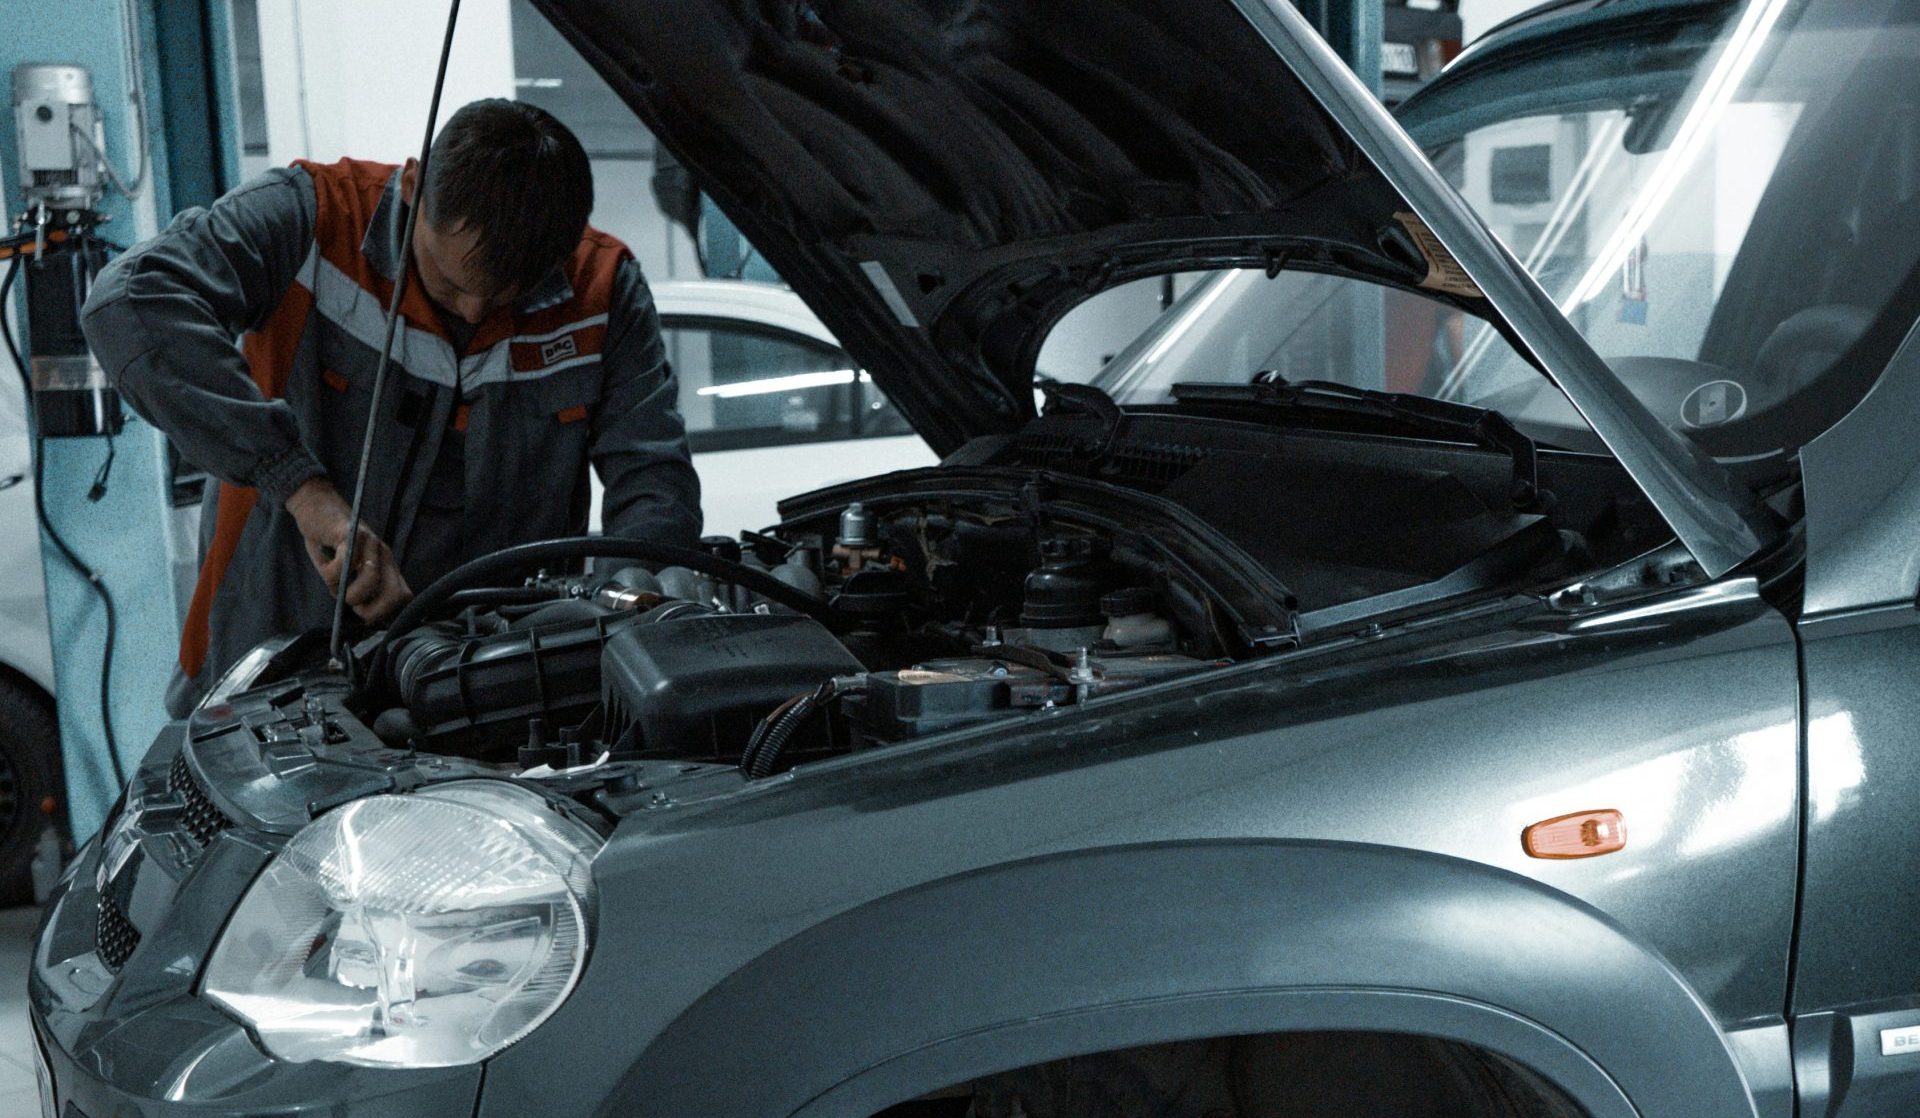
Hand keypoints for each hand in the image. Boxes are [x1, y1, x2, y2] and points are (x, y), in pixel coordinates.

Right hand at [285, 477, 413, 623]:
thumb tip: (362, 616)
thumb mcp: (347, 568)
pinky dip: (329, 574)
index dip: (385, 613)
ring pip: (370, 580)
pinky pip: (342, 566)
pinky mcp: (349, 534)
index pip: (403, 597)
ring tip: (335, 584)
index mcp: (387, 564)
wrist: (316, 503)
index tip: (364, 615)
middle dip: (371, 611)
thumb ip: (357, 587)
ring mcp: (369, 544)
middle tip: (350, 605)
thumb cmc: (329, 541)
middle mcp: (384, 555)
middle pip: (394, 596)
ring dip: (348, 593)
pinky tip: (324, 564)